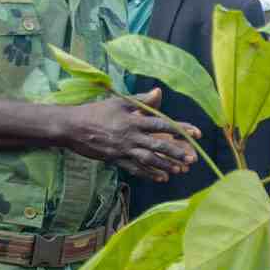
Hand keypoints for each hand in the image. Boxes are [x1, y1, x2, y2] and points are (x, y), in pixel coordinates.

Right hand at [67, 88, 199, 181]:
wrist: (72, 126)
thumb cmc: (97, 111)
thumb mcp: (119, 101)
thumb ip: (141, 100)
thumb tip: (159, 92)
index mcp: (133, 119)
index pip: (162, 124)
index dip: (180, 128)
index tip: (197, 133)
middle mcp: (130, 134)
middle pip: (158, 144)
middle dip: (176, 152)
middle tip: (192, 159)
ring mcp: (123, 148)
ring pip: (148, 158)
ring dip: (165, 165)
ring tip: (180, 170)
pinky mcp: (115, 159)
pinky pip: (135, 168)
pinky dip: (149, 174)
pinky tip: (162, 178)